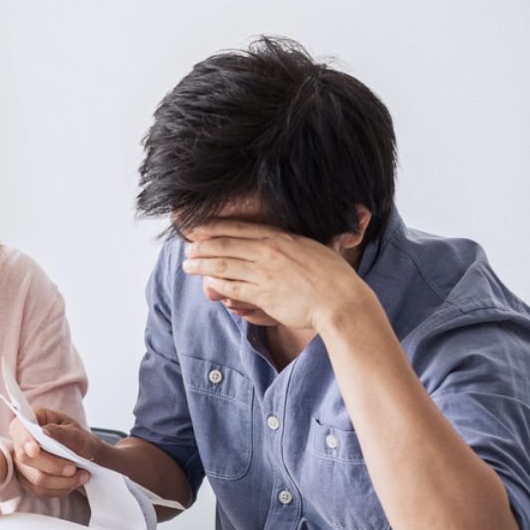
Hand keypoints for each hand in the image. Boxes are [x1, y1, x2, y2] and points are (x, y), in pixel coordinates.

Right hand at [8, 408, 92, 497]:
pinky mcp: (27, 480)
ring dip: (62, 481)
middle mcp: (21, 441)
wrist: (84, 456)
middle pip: (25, 457)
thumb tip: (44, 432)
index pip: (19, 428)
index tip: (35, 450)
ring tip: (81, 475)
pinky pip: (40, 490)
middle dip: (53, 466)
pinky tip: (71, 482)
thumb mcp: (77, 432)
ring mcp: (21, 462)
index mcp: (31, 420)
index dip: (25, 439)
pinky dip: (60, 489)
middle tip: (74, 468)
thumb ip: (62, 433)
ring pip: (35, 478)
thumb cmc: (78, 439)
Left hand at [181, 220, 376, 331]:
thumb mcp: (318, 248)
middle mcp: (269, 252)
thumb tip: (301, 237)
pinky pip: (232, 288)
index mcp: (280, 237)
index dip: (214, 227)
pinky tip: (207, 284)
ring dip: (201, 265)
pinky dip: (217, 285)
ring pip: (223, 265)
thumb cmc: (335, 277)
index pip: (239, 228)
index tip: (198, 228)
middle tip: (187, 249)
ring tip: (187, 266)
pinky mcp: (263, 295)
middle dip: (201, 246)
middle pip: (224, 245)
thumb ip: (300, 243)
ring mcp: (264, 273)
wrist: (342, 302)